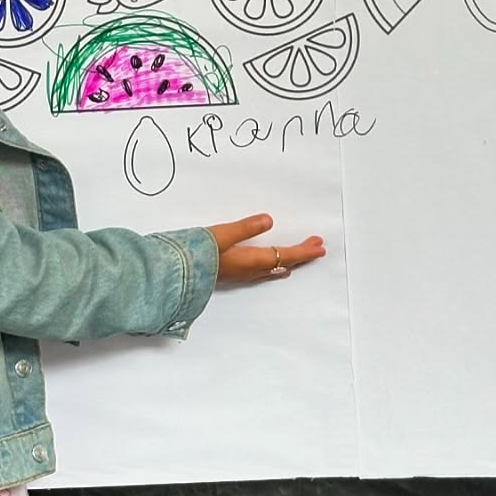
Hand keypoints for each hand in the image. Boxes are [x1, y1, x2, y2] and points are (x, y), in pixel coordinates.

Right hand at [207, 213, 325, 284]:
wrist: (176, 274)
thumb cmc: (197, 253)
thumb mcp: (222, 234)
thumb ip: (245, 227)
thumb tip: (269, 220)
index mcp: (251, 260)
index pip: (285, 255)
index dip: (304, 251)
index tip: (320, 247)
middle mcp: (250, 271)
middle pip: (284, 263)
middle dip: (301, 254)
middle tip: (317, 246)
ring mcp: (242, 275)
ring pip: (274, 269)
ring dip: (290, 261)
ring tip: (301, 257)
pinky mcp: (234, 275)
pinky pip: (263, 272)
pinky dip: (275, 266)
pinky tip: (273, 267)